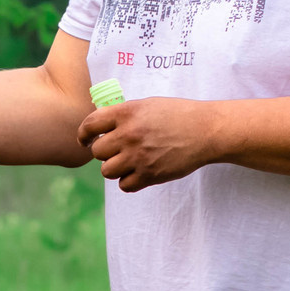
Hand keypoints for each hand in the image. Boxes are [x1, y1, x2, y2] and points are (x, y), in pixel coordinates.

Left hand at [78, 97, 229, 191]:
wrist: (206, 131)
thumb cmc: (178, 115)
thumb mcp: (148, 105)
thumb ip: (123, 115)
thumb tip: (100, 126)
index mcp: (126, 113)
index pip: (90, 125)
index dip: (83, 135)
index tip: (85, 141)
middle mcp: (129, 135)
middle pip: (97, 152)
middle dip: (104, 152)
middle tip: (116, 151)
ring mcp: (138, 156)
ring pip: (107, 171)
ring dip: (114, 168)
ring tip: (128, 162)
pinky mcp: (150, 175)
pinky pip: (124, 185)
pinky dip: (128, 181)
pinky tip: (138, 173)